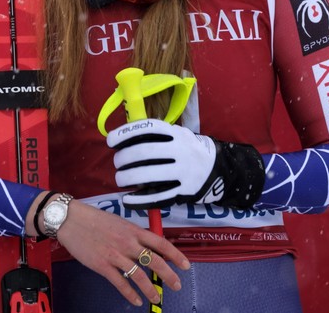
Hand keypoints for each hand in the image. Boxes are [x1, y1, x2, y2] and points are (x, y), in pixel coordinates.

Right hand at [29, 194, 189, 306]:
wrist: (72, 220)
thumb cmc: (95, 220)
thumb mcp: (119, 222)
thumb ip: (133, 235)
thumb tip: (146, 246)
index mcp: (134, 230)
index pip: (160, 243)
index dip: (175, 255)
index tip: (185, 265)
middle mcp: (128, 243)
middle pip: (154, 261)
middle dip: (168, 275)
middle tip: (176, 285)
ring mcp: (115, 255)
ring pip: (139, 275)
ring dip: (150, 289)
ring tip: (157, 298)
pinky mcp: (102, 265)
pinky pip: (120, 283)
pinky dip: (129, 294)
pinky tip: (135, 300)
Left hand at [106, 119, 265, 209]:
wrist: (218, 170)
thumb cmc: (188, 150)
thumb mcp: (178, 136)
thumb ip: (156, 136)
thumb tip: (123, 139)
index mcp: (177, 134)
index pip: (148, 128)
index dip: (126, 133)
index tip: (110, 140)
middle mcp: (181, 151)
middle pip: (145, 152)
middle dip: (124, 157)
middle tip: (117, 162)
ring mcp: (183, 172)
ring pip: (149, 175)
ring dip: (128, 177)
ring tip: (120, 179)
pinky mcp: (183, 192)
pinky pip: (157, 197)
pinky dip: (139, 201)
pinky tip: (127, 200)